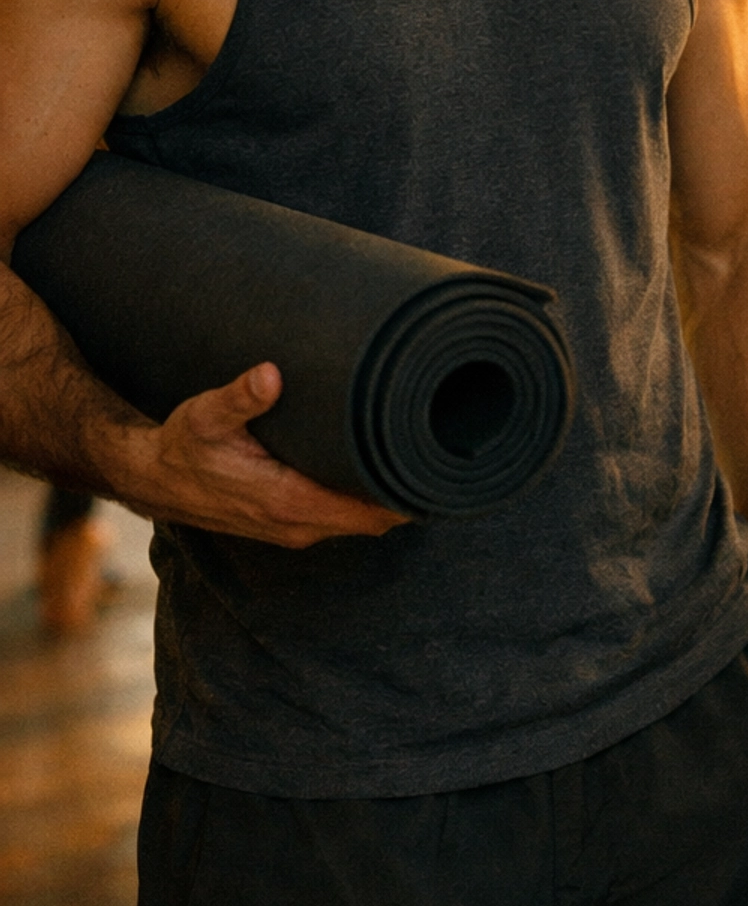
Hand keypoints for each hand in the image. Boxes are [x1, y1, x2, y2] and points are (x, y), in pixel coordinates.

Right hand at [112, 361, 406, 545]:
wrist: (154, 480)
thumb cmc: (183, 446)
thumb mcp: (206, 416)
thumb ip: (241, 398)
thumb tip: (270, 376)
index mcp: (287, 501)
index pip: (369, 512)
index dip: (407, 493)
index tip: (435, 462)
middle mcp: (298, 524)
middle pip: (376, 518)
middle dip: (407, 491)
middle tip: (436, 445)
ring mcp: (294, 528)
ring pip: (360, 520)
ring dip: (386, 496)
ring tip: (413, 451)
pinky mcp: (289, 523)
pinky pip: (341, 517)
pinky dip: (363, 500)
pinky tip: (375, 466)